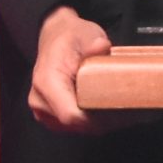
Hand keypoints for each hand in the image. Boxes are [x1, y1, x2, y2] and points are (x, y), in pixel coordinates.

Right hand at [30, 6, 114, 132]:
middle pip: (74, 125)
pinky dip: (86, 121)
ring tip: (113, 107)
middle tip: (123, 108)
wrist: (55, 36)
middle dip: (100, 121)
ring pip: (73, 128)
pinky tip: (100, 108)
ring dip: (94, 122)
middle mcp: (40, 99)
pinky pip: (70, 126)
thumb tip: (101, 47)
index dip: (96, 119)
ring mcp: (41, 109)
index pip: (71, 116)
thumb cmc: (70, 37)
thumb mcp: (85, 34)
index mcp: (47, 82)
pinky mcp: (47, 114)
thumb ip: (93, 43)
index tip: (117, 110)